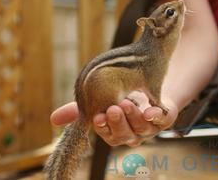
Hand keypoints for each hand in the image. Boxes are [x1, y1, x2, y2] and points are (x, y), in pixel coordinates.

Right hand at [50, 93, 177, 146]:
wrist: (150, 84)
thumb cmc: (123, 95)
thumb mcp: (100, 99)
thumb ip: (81, 109)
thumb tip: (53, 119)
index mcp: (116, 131)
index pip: (107, 134)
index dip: (103, 128)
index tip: (97, 117)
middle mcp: (132, 133)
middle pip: (124, 135)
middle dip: (118, 123)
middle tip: (113, 108)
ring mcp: (150, 127)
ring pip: (142, 128)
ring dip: (133, 117)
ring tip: (126, 102)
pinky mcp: (164, 119)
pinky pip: (162, 120)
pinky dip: (157, 115)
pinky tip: (151, 110)